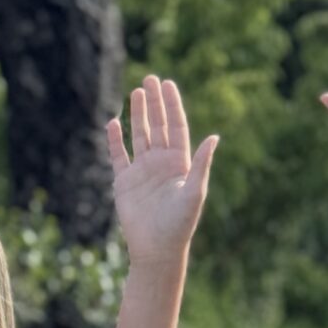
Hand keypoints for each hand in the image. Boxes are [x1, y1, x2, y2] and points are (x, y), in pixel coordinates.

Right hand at [105, 77, 217, 265]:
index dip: (172, 105)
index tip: (167, 84)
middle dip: (154, 102)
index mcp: (180, 162)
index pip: (176, 126)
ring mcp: (142, 171)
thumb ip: (202, 164)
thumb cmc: (179, 224)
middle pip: (157, 125)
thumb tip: (214, 137)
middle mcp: (161, 163)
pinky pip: (118, 156)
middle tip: (149, 78)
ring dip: (137, 114)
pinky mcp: (124, 182)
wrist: (157, 249)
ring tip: (136, 92)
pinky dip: (114, 140)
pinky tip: (112, 123)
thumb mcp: (194, 193)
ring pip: (139, 135)